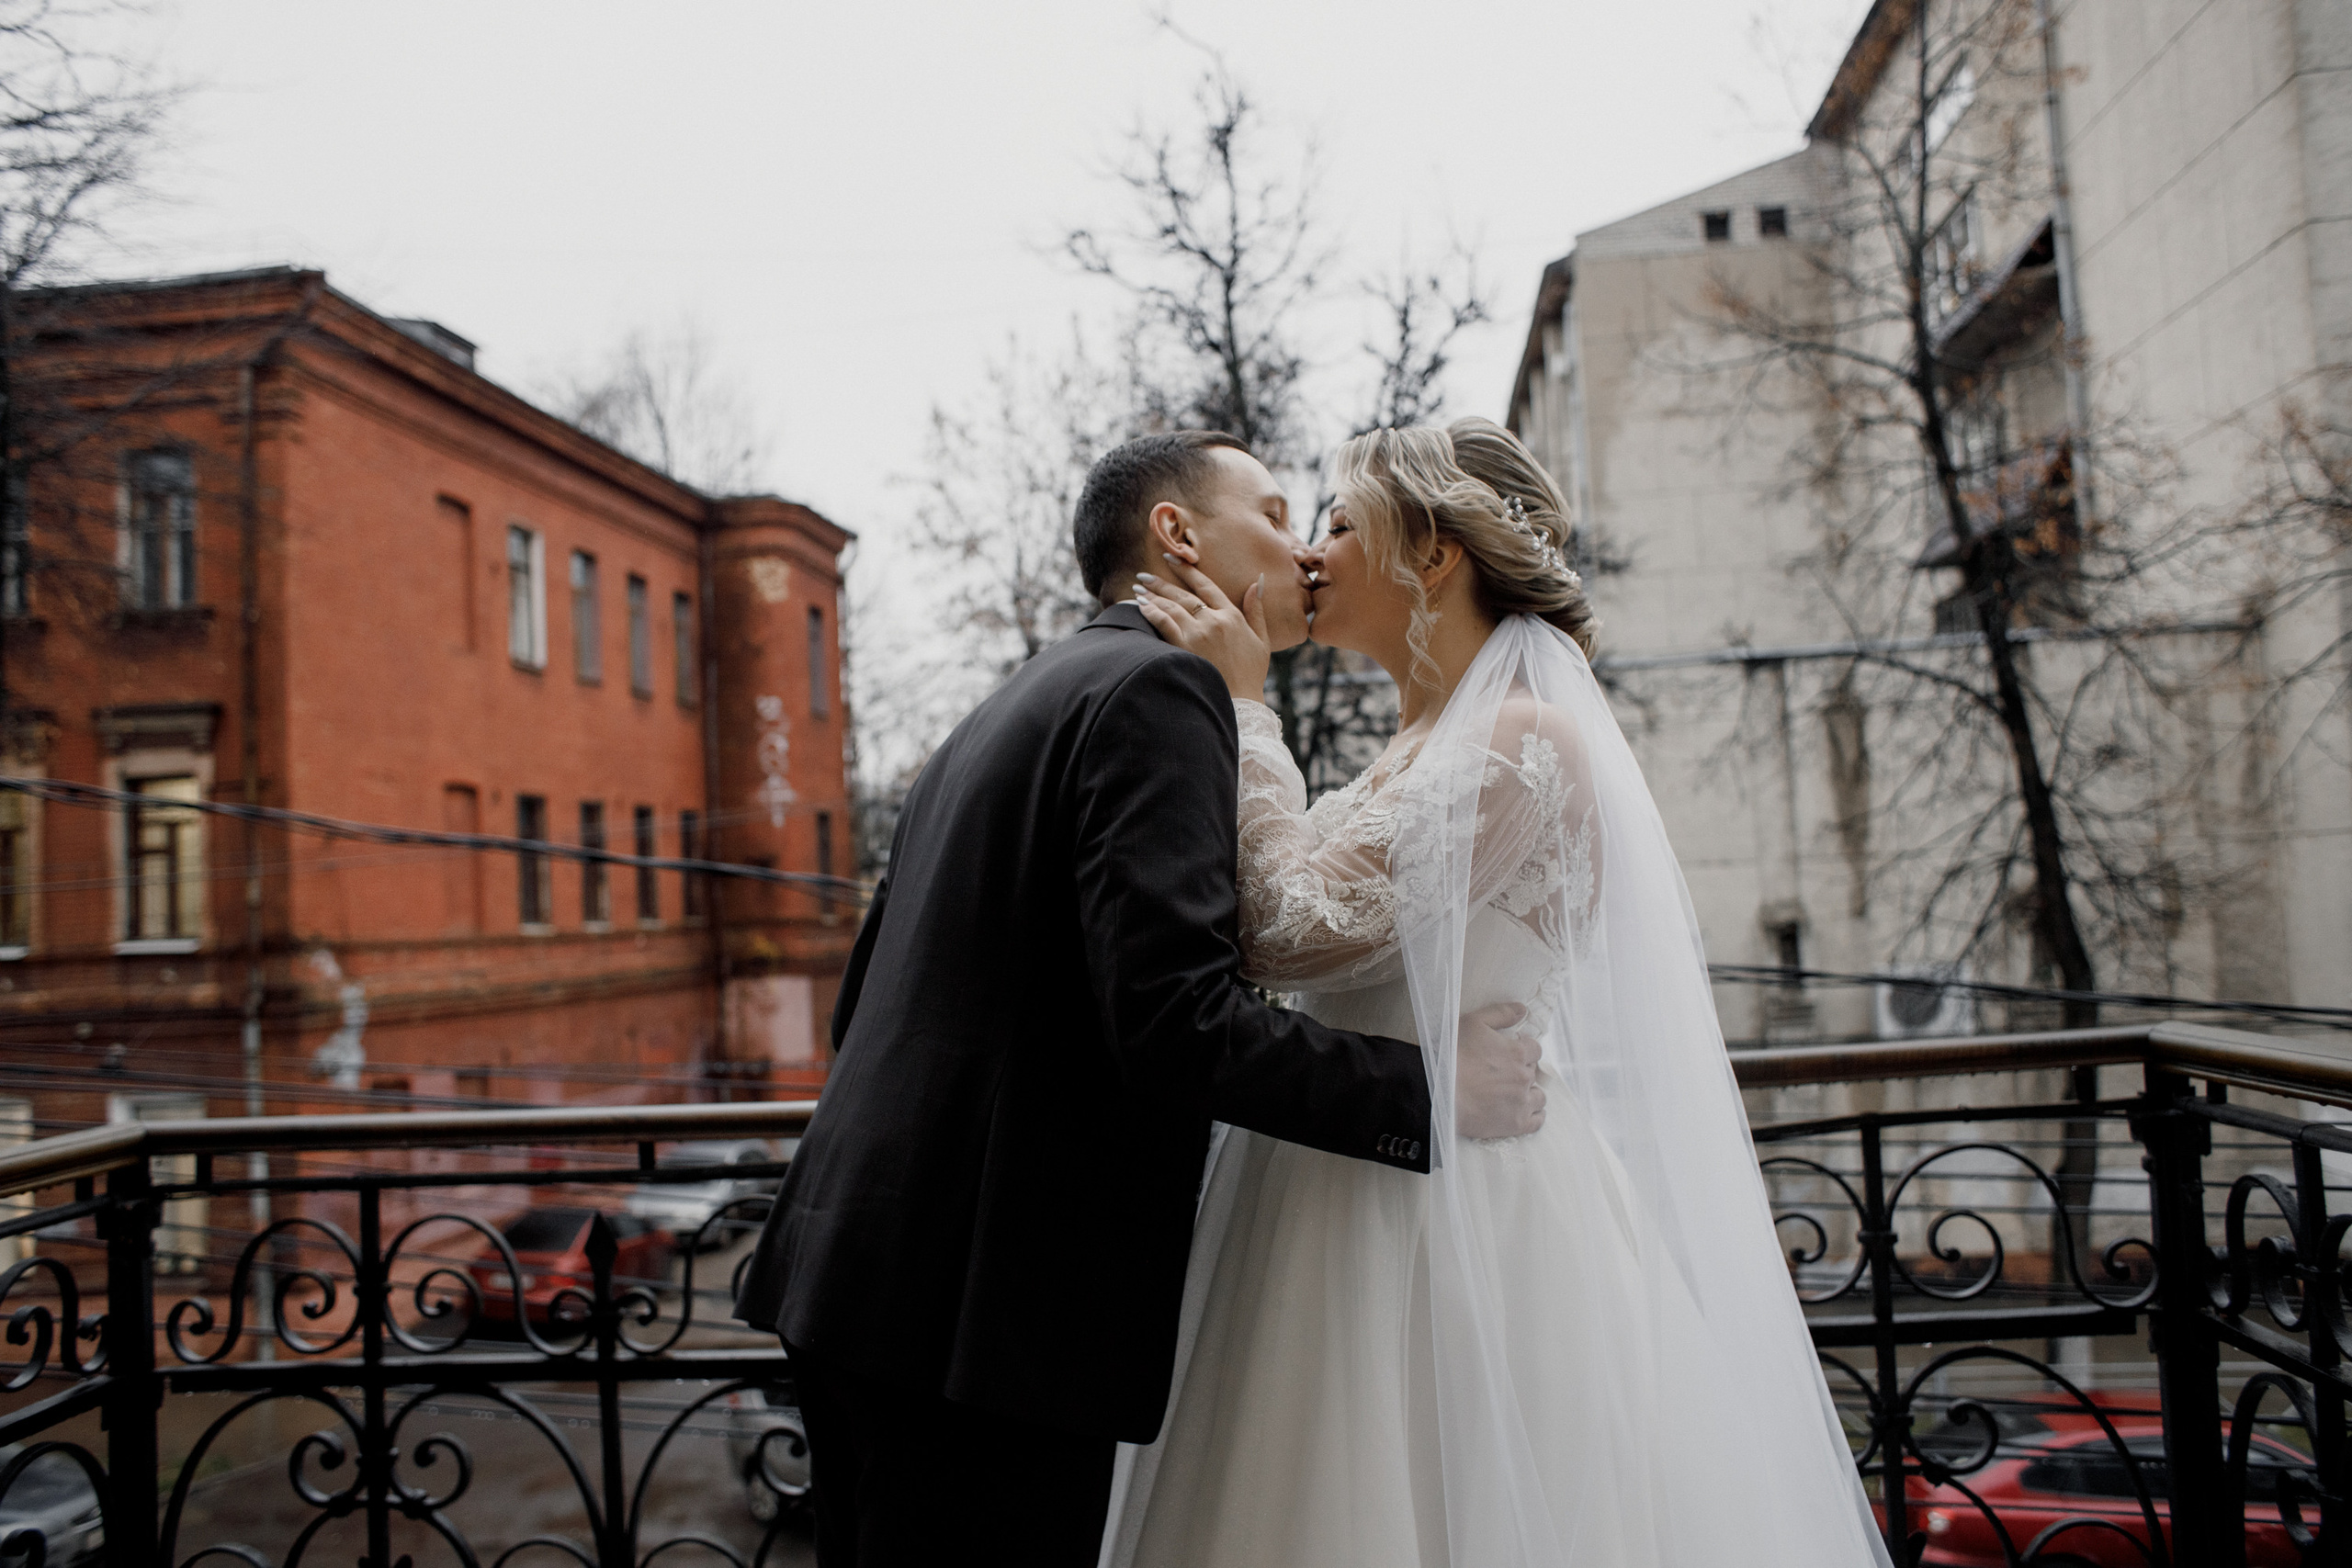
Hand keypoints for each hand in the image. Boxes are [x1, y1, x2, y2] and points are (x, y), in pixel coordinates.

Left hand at [1132, 554, 1271, 700]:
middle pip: (1183, 594)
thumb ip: (1256, 609)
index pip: (1206, 585)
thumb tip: (1256, 581)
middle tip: (1144, 574)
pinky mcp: (1184, 648)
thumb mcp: (1261, 640)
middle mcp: (1213, 621)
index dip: (1187, 570)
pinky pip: (1163, 623)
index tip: (1172, 559)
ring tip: (1138, 588)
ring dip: (1152, 595)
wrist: (1240, 703)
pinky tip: (1140, 605)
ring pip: (1171, 607)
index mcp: (1232, 616)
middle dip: (1162, 582)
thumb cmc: (1251, 675)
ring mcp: (1198, 634)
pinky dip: (1151, 612)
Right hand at [1455, 1002, 1544, 1139]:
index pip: (1535, 1049)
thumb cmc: (1452, 1055)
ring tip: (1514, 1093)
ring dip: (1530, 1093)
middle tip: (1504, 1073)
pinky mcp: (1515, 1124)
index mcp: (1518, 1052)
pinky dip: (1536, 1116)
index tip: (1510, 1053)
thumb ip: (1501, 1013)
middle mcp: (1525, 1077)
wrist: (1438, 1093)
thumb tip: (1523, 1009)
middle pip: (1534, 1072)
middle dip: (1522, 1070)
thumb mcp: (1473, 1022)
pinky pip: (1537, 1122)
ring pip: (1539, 1097)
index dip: (1523, 1049)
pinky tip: (1527, 1112)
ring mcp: (1522, 1102)